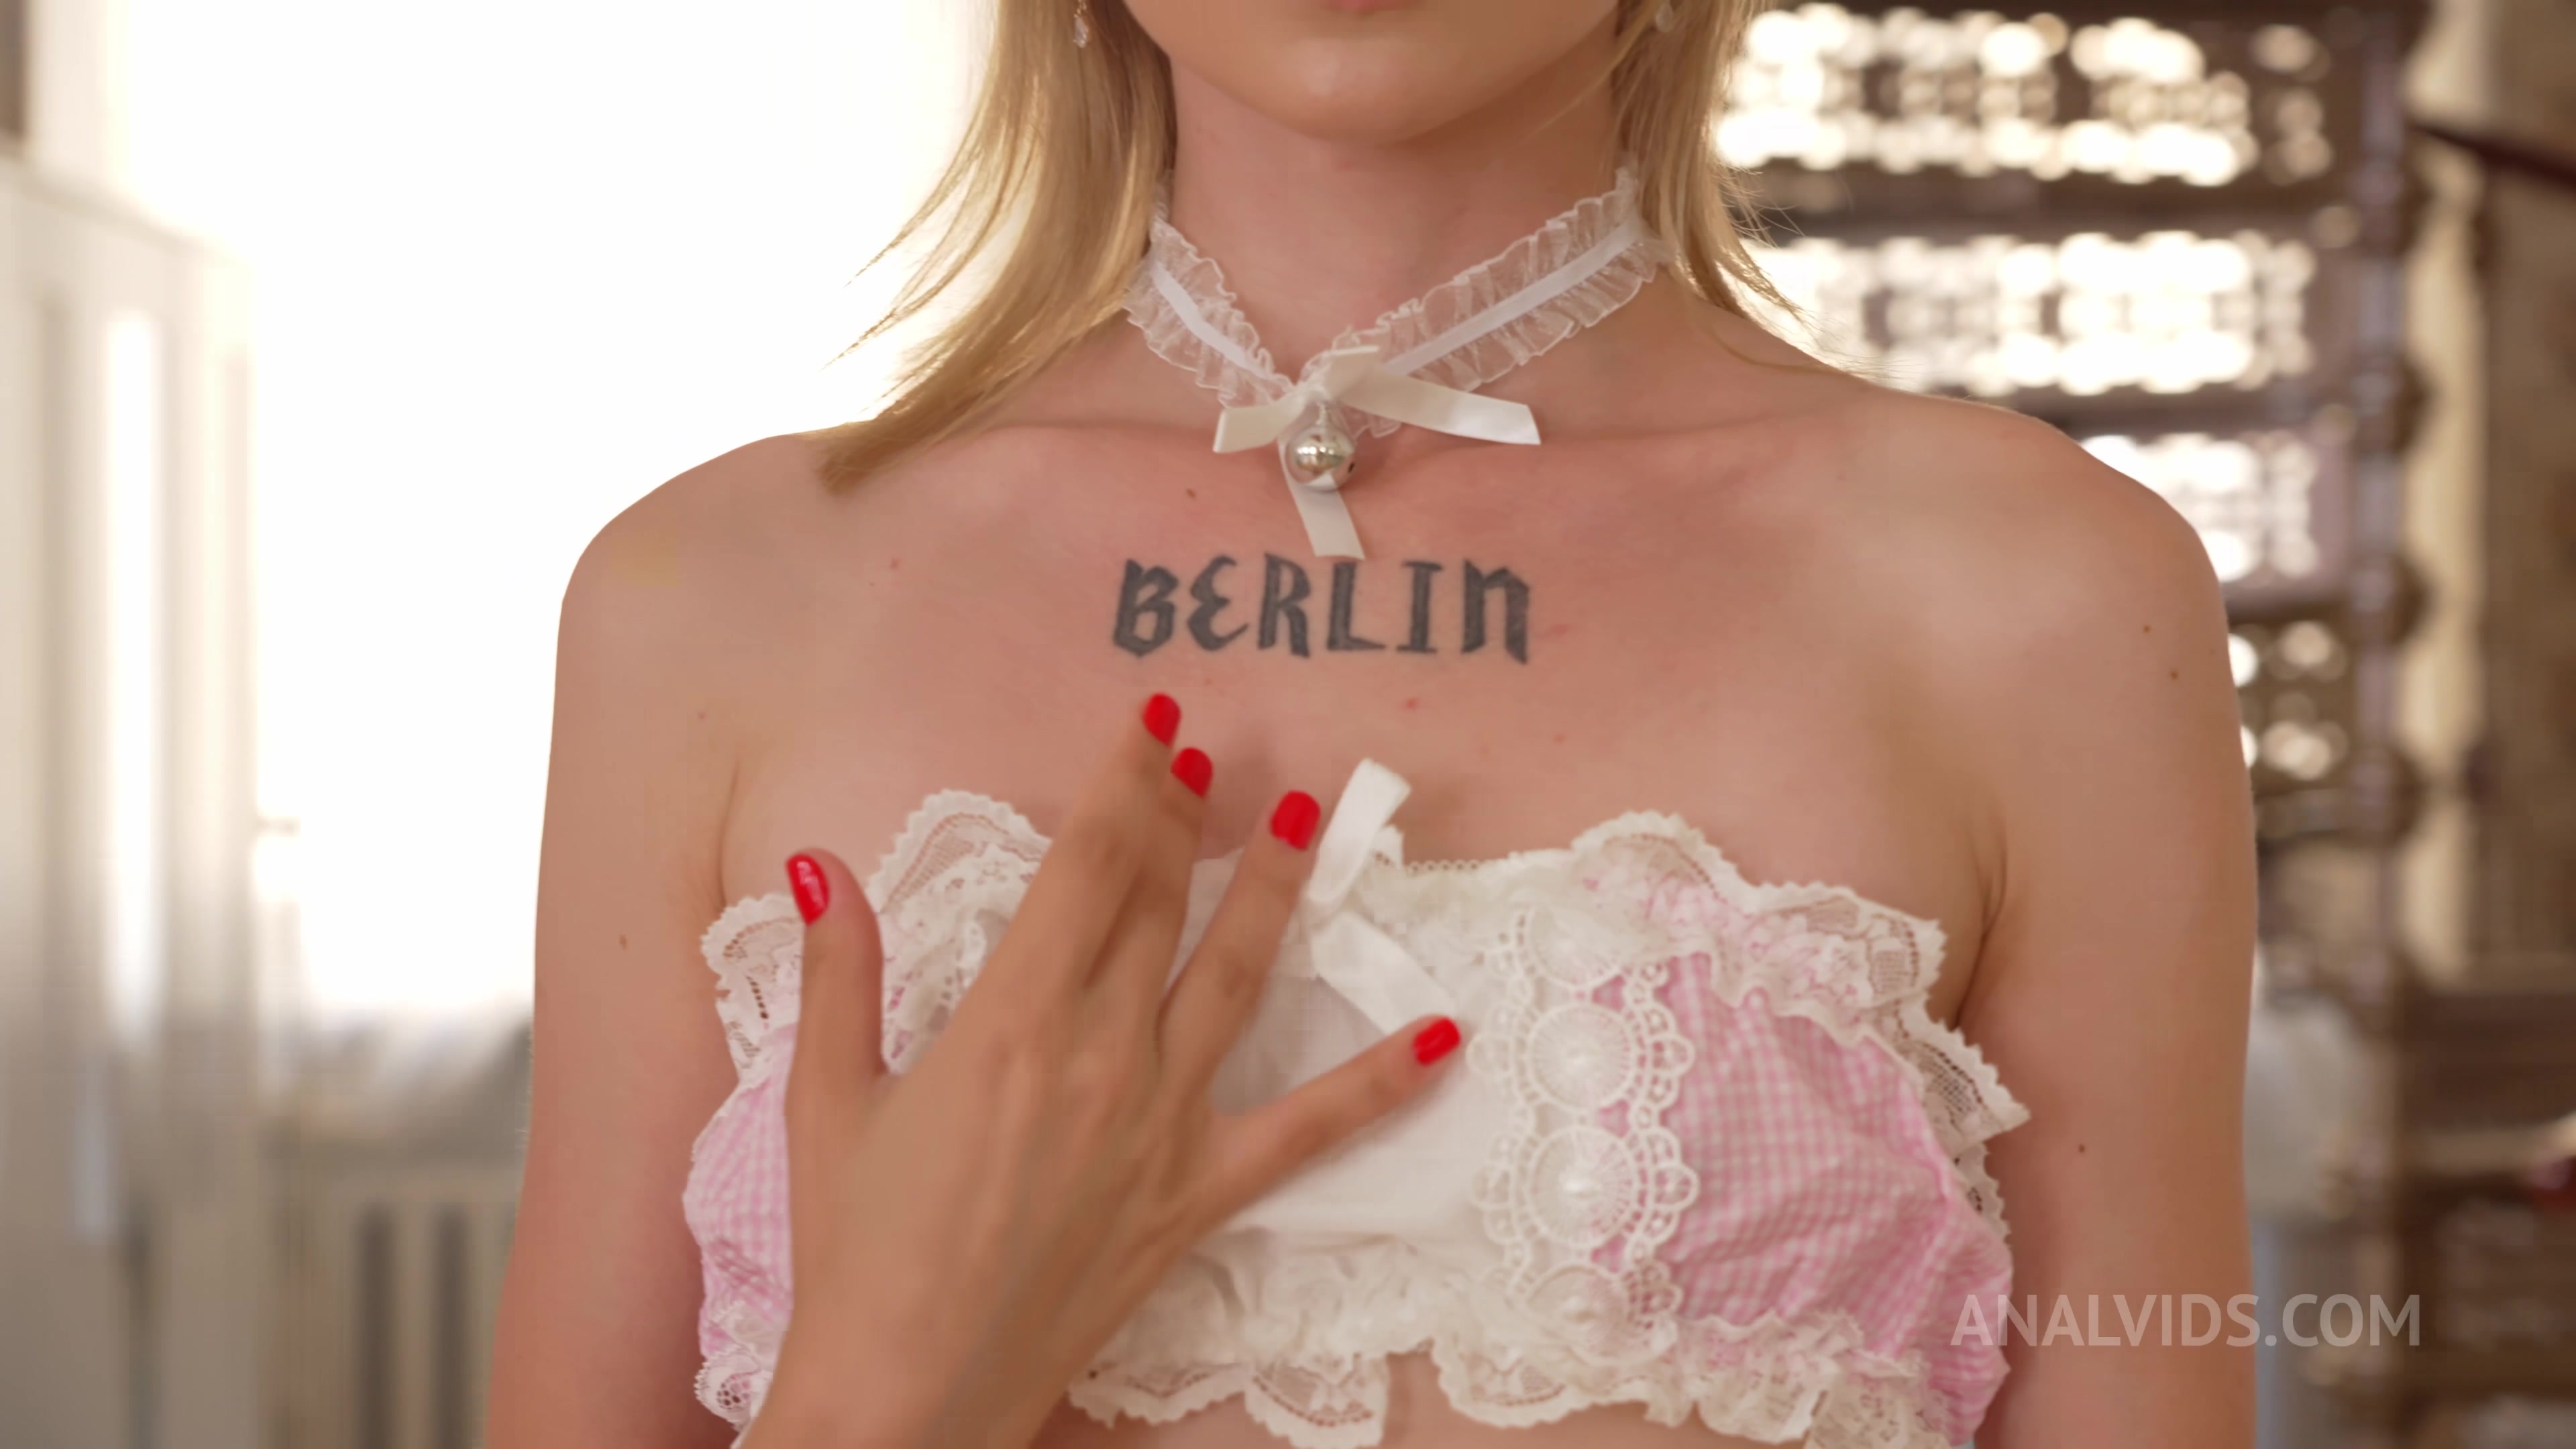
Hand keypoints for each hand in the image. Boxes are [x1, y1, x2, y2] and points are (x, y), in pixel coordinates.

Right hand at [742, 695, 1463, 1448]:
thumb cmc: (856, 1254)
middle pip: (1157, 903)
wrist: (907, 1395)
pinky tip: (1440, 1039)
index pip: (1085, 863)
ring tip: (1302, 820)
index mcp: (1009, 1019)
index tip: (1153, 723)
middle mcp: (1100, 1054)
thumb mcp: (827, 1101)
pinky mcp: (1196, 1196)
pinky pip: (1306, 1131)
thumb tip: (820, 865)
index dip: (1124, 781)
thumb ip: (838, 974)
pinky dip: (1377, 1083)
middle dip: (1182, 814)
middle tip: (1209, 752)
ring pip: (1234, 979)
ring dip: (1272, 892)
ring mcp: (1160, 1124)